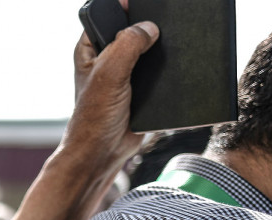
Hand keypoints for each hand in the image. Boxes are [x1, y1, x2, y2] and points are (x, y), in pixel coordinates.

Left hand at [59, 11, 159, 174]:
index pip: (109, 14)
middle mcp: (108, 57)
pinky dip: (170, 71)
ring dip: (163, 51)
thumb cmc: (94, 118)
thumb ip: (127, 45)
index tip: (146, 3)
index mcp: (92, 47)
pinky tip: (180, 68)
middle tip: (166, 28)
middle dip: (151, 28)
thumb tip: (149, 27)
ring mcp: (127, 73)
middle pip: (135, 30)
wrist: (103, 153)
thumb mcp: (108, 74)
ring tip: (175, 47)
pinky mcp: (143, 89)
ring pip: (151, 51)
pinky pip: (161, 73)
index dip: (126, 6)